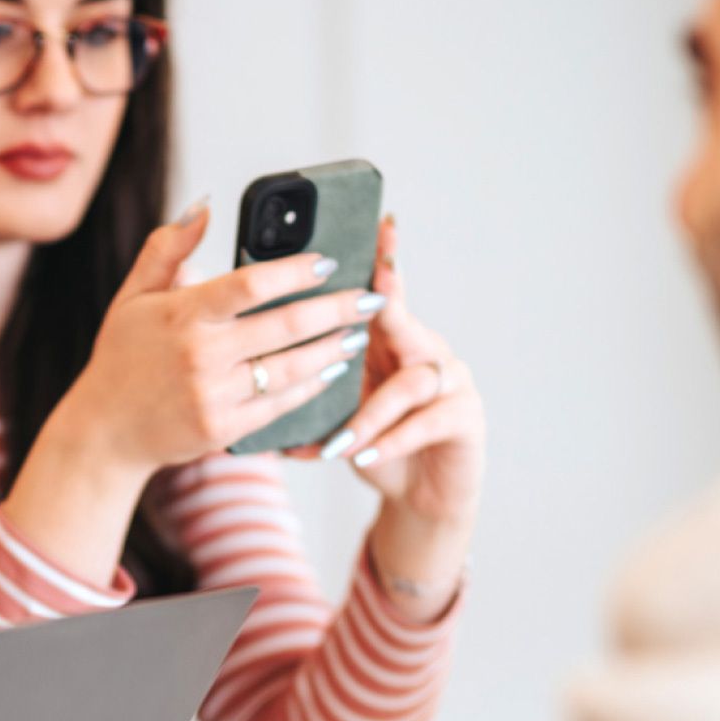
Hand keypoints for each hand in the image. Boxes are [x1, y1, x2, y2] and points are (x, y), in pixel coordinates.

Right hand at [48, 204, 387, 473]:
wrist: (106, 431)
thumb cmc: (122, 357)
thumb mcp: (133, 296)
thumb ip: (167, 248)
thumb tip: (204, 206)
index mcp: (181, 315)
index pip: (251, 285)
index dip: (295, 271)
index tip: (328, 262)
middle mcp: (200, 355)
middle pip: (285, 327)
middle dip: (337, 310)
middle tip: (369, 298)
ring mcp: (214, 396)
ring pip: (291, 369)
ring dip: (333, 350)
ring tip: (359, 333)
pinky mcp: (224, 430)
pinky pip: (280, 405)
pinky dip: (311, 388)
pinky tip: (331, 371)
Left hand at [292, 217, 485, 606]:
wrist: (420, 493)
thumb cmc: (371, 440)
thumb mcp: (340, 403)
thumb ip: (312, 374)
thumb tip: (253, 355)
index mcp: (392, 339)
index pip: (386, 291)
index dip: (384, 259)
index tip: (378, 227)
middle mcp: (427, 350)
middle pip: (402, 323)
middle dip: (380, 315)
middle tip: (353, 317)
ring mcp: (453, 383)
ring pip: (412, 384)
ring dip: (370, 414)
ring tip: (339, 441)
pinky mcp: (466, 420)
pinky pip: (427, 423)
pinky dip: (389, 441)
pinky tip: (361, 457)